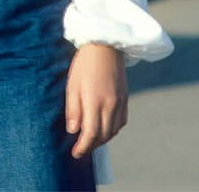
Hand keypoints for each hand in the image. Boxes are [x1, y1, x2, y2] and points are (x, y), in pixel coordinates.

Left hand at [65, 42, 127, 158]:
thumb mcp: (72, 85)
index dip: (83, 147)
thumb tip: (73, 131)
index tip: (75, 153)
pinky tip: (105, 128)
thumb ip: (73, 109)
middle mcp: (111, 105)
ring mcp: (120, 102)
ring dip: (103, 139)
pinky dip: (113, 129)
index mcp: (95, 102)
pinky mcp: (125, 97)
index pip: (91, 134)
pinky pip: (122, 121)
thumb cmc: (85, 64)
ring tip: (91, 140)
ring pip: (114, 130)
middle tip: (81, 149)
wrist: (105, 45)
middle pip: (103, 135)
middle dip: (92, 146)